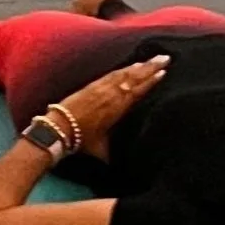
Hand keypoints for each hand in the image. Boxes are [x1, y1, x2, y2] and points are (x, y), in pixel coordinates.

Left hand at [54, 53, 169, 160]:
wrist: (59, 126)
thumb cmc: (82, 139)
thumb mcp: (102, 149)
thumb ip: (114, 153)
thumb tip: (121, 167)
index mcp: (118, 108)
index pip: (138, 91)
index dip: (151, 81)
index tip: (164, 72)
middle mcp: (112, 94)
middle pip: (135, 77)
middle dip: (151, 66)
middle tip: (165, 57)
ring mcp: (102, 87)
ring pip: (125, 73)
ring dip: (140, 65)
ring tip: (153, 58)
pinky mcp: (93, 84)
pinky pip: (112, 73)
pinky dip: (124, 68)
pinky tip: (131, 65)